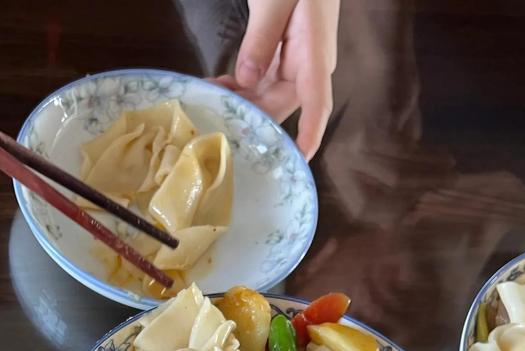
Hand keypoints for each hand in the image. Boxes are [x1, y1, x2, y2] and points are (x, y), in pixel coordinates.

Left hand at [213, 0, 339, 160]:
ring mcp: (294, 62)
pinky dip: (237, 87)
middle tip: (215, 128)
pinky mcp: (281, 56)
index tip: (297, 160)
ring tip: (207, 107)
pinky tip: (214, 86)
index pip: (317, 103)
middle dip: (250, 121)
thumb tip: (247, 80)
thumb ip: (262, 38)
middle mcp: (308, 66)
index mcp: (315, 54)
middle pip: (281, 107)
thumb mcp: (276, 0)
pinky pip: (259, 82)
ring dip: (238, 105)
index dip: (308, 134)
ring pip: (266, 98)